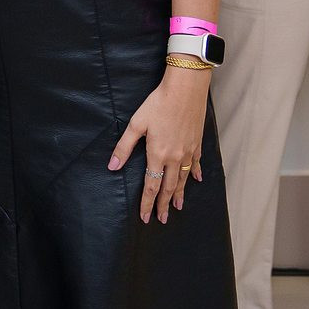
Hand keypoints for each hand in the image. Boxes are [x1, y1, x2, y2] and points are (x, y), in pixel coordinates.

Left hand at [108, 67, 209, 224]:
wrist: (185, 89)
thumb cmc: (158, 103)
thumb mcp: (137, 124)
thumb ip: (124, 147)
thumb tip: (112, 166)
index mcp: (158, 154)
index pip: (151, 185)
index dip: (147, 203)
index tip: (145, 217)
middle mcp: (174, 157)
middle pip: (168, 186)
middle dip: (163, 204)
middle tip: (162, 219)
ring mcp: (188, 151)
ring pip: (183, 179)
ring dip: (179, 194)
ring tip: (177, 206)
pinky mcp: (196, 142)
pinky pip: (195, 163)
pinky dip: (194, 173)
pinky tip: (195, 180)